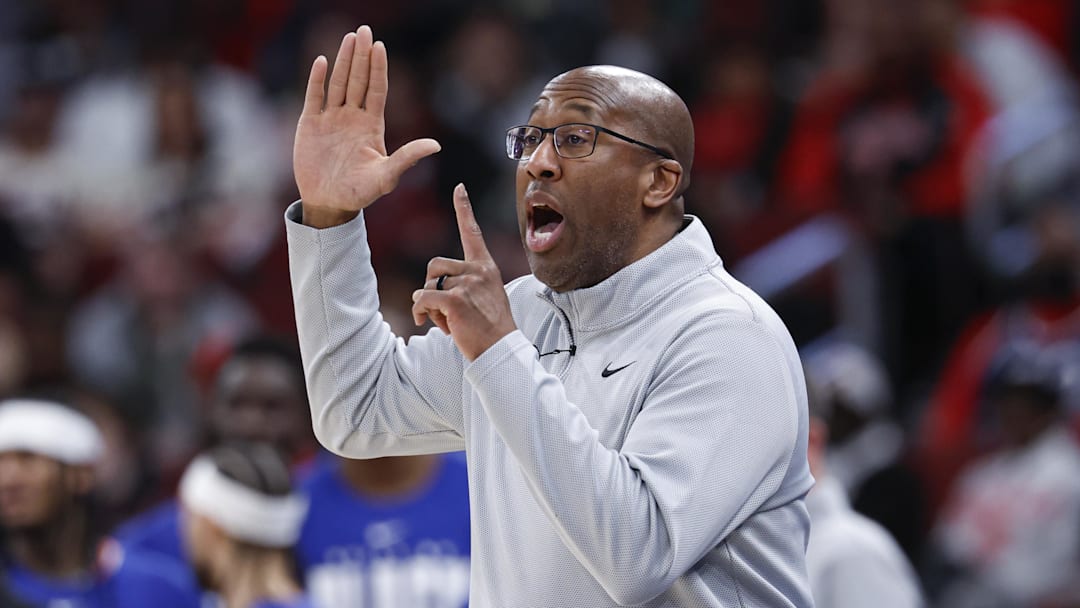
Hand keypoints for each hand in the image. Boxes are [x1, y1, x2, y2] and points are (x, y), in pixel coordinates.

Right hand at [294, 25, 440, 227]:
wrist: (329, 203)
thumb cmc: (360, 192)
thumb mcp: (386, 176)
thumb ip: (408, 158)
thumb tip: (436, 145)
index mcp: (372, 125)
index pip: (377, 89)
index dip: (379, 68)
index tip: (381, 46)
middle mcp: (352, 117)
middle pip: (358, 80)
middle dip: (362, 56)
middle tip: (364, 30)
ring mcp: (331, 118)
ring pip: (338, 83)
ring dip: (343, 61)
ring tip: (349, 38)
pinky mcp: (310, 124)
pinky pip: (314, 96)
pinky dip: (317, 80)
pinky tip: (321, 61)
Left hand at [412, 184, 516, 360]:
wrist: (500, 349)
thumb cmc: (490, 327)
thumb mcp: (486, 297)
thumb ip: (466, 284)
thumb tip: (430, 289)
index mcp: (486, 267)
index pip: (472, 232)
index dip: (464, 209)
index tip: (459, 188)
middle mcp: (478, 271)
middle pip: (435, 265)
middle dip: (432, 287)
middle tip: (444, 310)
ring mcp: (467, 284)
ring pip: (427, 283)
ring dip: (428, 303)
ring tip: (445, 319)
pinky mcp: (455, 299)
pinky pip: (423, 298)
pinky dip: (420, 311)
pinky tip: (429, 322)